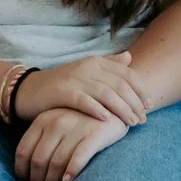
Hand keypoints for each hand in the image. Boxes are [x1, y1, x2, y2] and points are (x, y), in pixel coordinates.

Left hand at [13, 106, 128, 180]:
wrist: (114, 105)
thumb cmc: (82, 119)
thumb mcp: (58, 122)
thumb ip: (43, 139)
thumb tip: (27, 170)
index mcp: (43, 120)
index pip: (23, 151)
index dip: (21, 172)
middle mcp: (56, 123)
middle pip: (38, 160)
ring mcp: (76, 128)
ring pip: (56, 163)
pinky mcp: (95, 134)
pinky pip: (79, 157)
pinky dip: (71, 172)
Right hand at [17, 52, 146, 126]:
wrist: (30, 90)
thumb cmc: (63, 85)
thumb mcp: (86, 71)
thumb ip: (109, 64)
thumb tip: (129, 57)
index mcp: (97, 62)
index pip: (127, 73)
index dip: (141, 89)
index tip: (150, 105)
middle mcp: (88, 67)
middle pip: (120, 84)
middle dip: (135, 103)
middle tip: (143, 119)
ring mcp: (75, 79)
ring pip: (107, 93)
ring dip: (122, 109)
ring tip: (131, 123)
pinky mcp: (63, 92)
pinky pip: (84, 101)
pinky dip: (98, 110)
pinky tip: (107, 120)